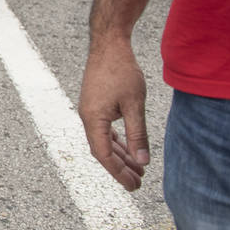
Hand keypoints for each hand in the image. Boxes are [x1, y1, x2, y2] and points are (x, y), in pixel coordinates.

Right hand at [78, 38, 150, 190]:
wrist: (109, 44)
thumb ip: (138, 134)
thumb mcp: (134, 104)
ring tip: (138, 168)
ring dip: (120, 155)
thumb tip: (142, 160)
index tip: (133, 185)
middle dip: (120, 168)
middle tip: (139, 182)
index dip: (118, 173)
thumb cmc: (121, 71)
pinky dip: (117, 141)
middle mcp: (87, 116)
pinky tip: (128, 147)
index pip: (104, 155)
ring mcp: (90, 110)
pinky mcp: (95, 104)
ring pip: (104, 140)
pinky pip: (104, 129)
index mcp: (93, 118)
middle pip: (102, 150)